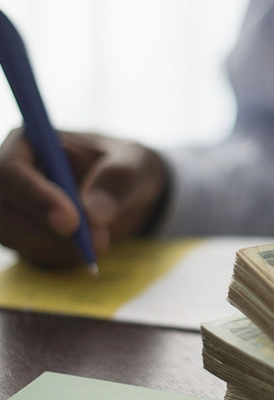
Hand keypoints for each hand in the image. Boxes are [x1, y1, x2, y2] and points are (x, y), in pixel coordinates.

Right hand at [0, 129, 168, 267]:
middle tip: (99, 243)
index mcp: (30, 142)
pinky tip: (86, 245)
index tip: (70, 223)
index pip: (11, 169)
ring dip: (61, 247)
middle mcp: (10, 175)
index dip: (36, 197)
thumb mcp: (135, 165)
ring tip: (100, 238)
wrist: (128, 194)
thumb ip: (118, 181)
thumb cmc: (128, 168)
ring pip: (16, 237)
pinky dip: (63, 257)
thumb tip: (93, 213)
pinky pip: (31, 255)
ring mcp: (8, 207)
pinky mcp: (17, 235)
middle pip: (7, 210)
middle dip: (54, 232)